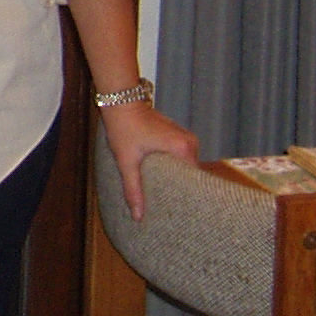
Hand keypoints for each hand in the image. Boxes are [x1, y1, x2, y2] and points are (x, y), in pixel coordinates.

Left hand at [102, 103, 198, 221]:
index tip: (181, 212)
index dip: (187, 197)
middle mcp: (190, 142)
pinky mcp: (179, 135)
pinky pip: (181, 158)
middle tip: (170, 207)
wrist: (121, 100)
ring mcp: (186, 138)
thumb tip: (138, 216)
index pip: (195, 181)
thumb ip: (133, 189)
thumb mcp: (127, 162)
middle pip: (191, 175)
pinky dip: (173, 167)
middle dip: (180, 189)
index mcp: (184, 148)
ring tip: (165, 196)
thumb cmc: (124, 127)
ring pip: (186, 167)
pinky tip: (162, 178)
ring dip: (175, 178)